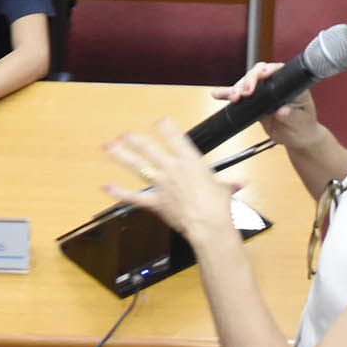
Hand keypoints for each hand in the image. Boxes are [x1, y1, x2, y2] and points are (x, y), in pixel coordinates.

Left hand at [103, 120, 244, 246]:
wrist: (210, 225)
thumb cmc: (218, 207)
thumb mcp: (225, 190)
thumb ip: (229, 184)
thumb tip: (240, 183)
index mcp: (190, 161)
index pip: (174, 136)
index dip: (165, 127)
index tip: (159, 121)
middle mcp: (172, 168)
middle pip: (148, 148)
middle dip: (135, 139)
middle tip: (125, 134)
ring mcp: (161, 184)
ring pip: (137, 165)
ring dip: (120, 155)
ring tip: (109, 147)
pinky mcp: (155, 202)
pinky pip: (133, 196)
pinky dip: (118, 192)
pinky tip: (105, 186)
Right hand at [216, 60, 319, 145]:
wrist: (297, 138)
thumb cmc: (303, 127)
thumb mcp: (302, 123)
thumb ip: (293, 117)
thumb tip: (282, 111)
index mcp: (291, 85)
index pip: (279, 71)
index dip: (269, 69)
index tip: (263, 74)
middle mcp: (276, 84)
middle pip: (258, 73)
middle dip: (249, 80)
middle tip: (246, 92)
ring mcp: (263, 92)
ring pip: (246, 83)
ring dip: (237, 88)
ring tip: (233, 98)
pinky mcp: (253, 102)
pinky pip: (238, 96)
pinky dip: (227, 94)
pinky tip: (216, 94)